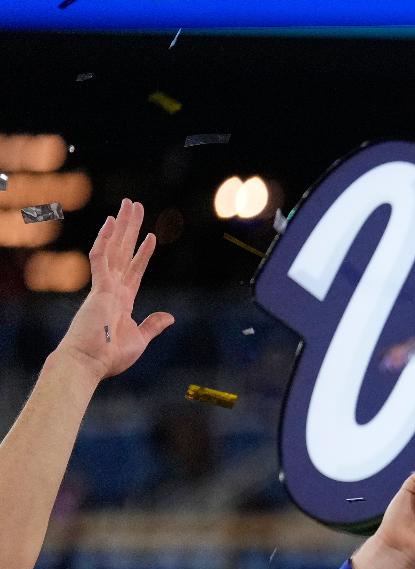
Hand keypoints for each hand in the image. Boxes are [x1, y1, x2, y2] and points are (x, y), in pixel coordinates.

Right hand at [54, 199, 174, 381]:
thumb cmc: (110, 356)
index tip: (151, 236)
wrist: (89, 363)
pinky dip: (105, 240)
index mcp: (122, 300)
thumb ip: (153, 325)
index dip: (143, 253)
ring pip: (114, 249)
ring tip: (129, 205)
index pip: (134, 270)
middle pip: (123, 252)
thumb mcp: (140, 339)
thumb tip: (170, 316)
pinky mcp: (98, 288)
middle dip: (130, 229)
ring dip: (122, 226)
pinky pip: (100, 258)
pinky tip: (110, 223)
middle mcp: (113, 289)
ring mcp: (105, 286)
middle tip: (135, 206)